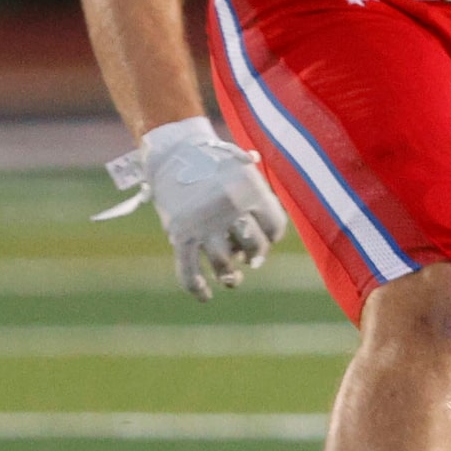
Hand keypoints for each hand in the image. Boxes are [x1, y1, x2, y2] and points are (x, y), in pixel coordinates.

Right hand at [98, 119, 287, 301]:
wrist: (176, 153)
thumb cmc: (217, 163)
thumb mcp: (246, 172)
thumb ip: (260, 200)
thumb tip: (265, 242)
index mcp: (252, 192)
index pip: (274, 227)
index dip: (273, 235)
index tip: (266, 237)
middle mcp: (230, 210)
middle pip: (253, 245)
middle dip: (255, 255)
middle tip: (251, 258)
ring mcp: (204, 224)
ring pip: (224, 262)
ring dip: (230, 276)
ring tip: (233, 279)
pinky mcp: (180, 234)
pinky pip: (188, 269)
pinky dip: (196, 287)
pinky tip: (206, 296)